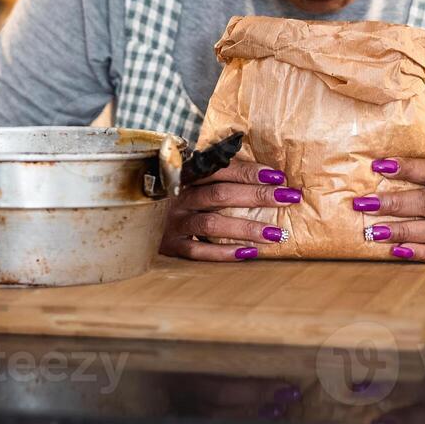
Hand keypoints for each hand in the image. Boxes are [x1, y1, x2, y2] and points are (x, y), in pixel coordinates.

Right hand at [160, 159, 300, 260]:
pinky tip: (250, 254)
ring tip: (276, 233)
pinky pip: (199, 251)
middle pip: (220, 194)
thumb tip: (266, 177)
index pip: (220, 169)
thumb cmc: (176, 198)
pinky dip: (224, 253)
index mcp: (185, 174)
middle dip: (257, 196)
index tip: (278, 177)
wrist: (136, 219)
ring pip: (212, 224)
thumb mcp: (189, 181)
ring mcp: (172, 222)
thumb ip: (218, 176)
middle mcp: (178, 196)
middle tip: (288, 199)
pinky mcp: (170, 246)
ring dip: (246, 228)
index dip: (249, 172)